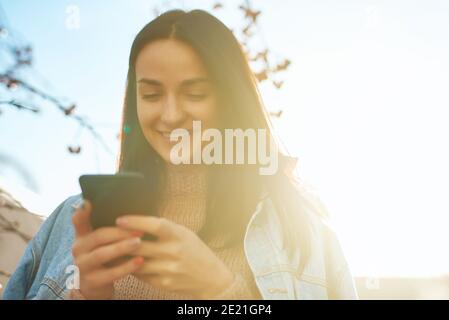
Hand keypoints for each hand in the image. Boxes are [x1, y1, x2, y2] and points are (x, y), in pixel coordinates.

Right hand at [71, 200, 145, 298]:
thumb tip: (129, 211)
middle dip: (119, 232)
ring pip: (102, 254)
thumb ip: (108, 227)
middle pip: (98, 236)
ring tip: (138, 242)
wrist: (94, 286)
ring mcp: (83, 266)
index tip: (87, 202)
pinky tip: (140, 262)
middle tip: (138, 229)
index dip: (82, 212)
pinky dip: (126, 267)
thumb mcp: (101, 242)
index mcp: (82, 236)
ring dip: (122, 247)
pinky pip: (110, 274)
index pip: (79, 221)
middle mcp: (78, 249)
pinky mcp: (92, 282)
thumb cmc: (104, 257)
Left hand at [115, 215, 234, 298]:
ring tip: (111, 250)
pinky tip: (124, 264)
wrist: (211, 278)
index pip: (155, 225)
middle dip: (122, 240)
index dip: (136, 221)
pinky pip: (141, 275)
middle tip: (108, 235)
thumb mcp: (185, 234)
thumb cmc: (196, 251)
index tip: (120, 219)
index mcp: (180, 235)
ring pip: (137, 262)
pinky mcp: (163, 283)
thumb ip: (165, 229)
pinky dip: (131, 268)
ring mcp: (168, 269)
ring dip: (123, 256)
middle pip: (141, 245)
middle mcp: (174, 252)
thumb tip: (138, 222)